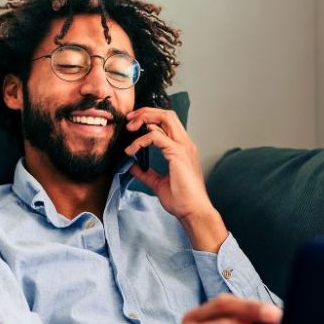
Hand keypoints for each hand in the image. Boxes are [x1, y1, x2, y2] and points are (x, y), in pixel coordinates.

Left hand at [123, 108, 227, 251]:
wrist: (193, 211)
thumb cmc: (182, 200)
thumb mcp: (158, 183)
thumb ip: (146, 173)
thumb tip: (132, 166)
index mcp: (183, 148)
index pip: (168, 122)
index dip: (150, 118)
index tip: (133, 125)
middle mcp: (185, 143)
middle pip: (167, 114)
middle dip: (146, 112)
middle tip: (130, 119)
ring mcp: (183, 147)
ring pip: (164, 118)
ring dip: (144, 118)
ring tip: (130, 128)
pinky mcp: (177, 153)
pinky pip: (156, 136)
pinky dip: (141, 140)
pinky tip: (132, 150)